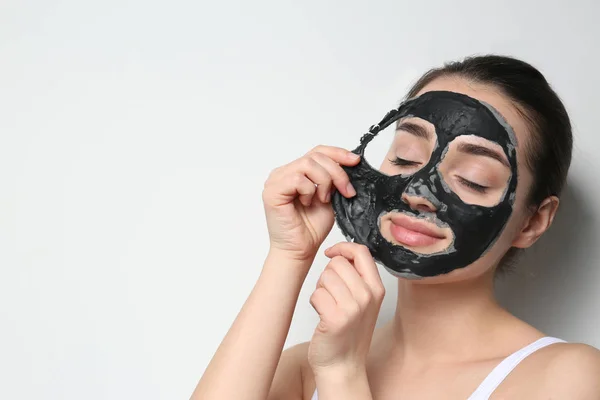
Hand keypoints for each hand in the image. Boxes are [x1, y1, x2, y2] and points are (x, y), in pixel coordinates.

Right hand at [262, 146, 359, 262]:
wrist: (300, 250)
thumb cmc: (311, 228)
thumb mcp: (330, 196)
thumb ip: (333, 179)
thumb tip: (350, 162)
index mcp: (296, 172)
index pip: (317, 152)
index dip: (338, 153)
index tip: (355, 161)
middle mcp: (283, 173)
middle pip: (315, 156)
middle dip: (337, 172)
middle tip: (347, 191)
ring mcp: (275, 180)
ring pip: (308, 164)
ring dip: (324, 182)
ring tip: (324, 200)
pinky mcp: (272, 191)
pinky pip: (297, 179)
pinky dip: (309, 191)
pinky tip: (308, 203)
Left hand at [307, 242, 384, 377]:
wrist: (343, 366)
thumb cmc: (347, 332)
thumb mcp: (362, 302)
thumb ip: (357, 277)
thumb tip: (341, 252)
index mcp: (376, 289)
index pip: (361, 251)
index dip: (342, 247)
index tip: (331, 252)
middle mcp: (368, 296)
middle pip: (337, 263)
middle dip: (328, 275)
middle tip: (331, 295)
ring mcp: (353, 308)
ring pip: (325, 277)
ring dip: (320, 290)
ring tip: (327, 306)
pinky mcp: (336, 319)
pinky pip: (316, 294)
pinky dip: (314, 303)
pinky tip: (322, 317)